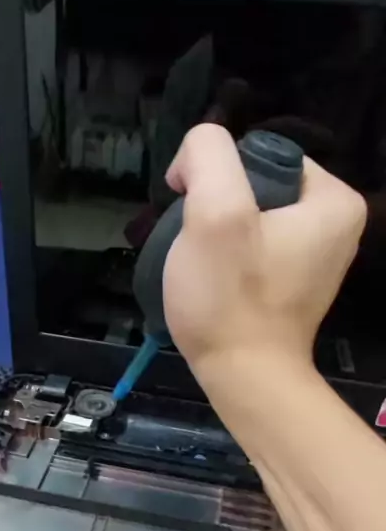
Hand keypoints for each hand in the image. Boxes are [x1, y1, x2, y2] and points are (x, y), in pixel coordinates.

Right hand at [163, 124, 366, 371]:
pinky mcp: (293, 282)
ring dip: (217, 233)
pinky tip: (214, 281)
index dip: (217, 176)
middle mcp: (336, 223)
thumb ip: (207, 155)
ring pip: (249, 216)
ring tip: (203, 264)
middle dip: (217, 207)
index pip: (260, 153)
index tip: (198, 216)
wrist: (244, 378)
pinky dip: (228, 258)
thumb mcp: (214, 211)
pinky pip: (253, 247)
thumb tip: (195, 158)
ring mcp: (315, 256)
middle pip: (255, 184)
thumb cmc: (231, 298)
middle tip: (199, 244)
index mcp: (333, 198)